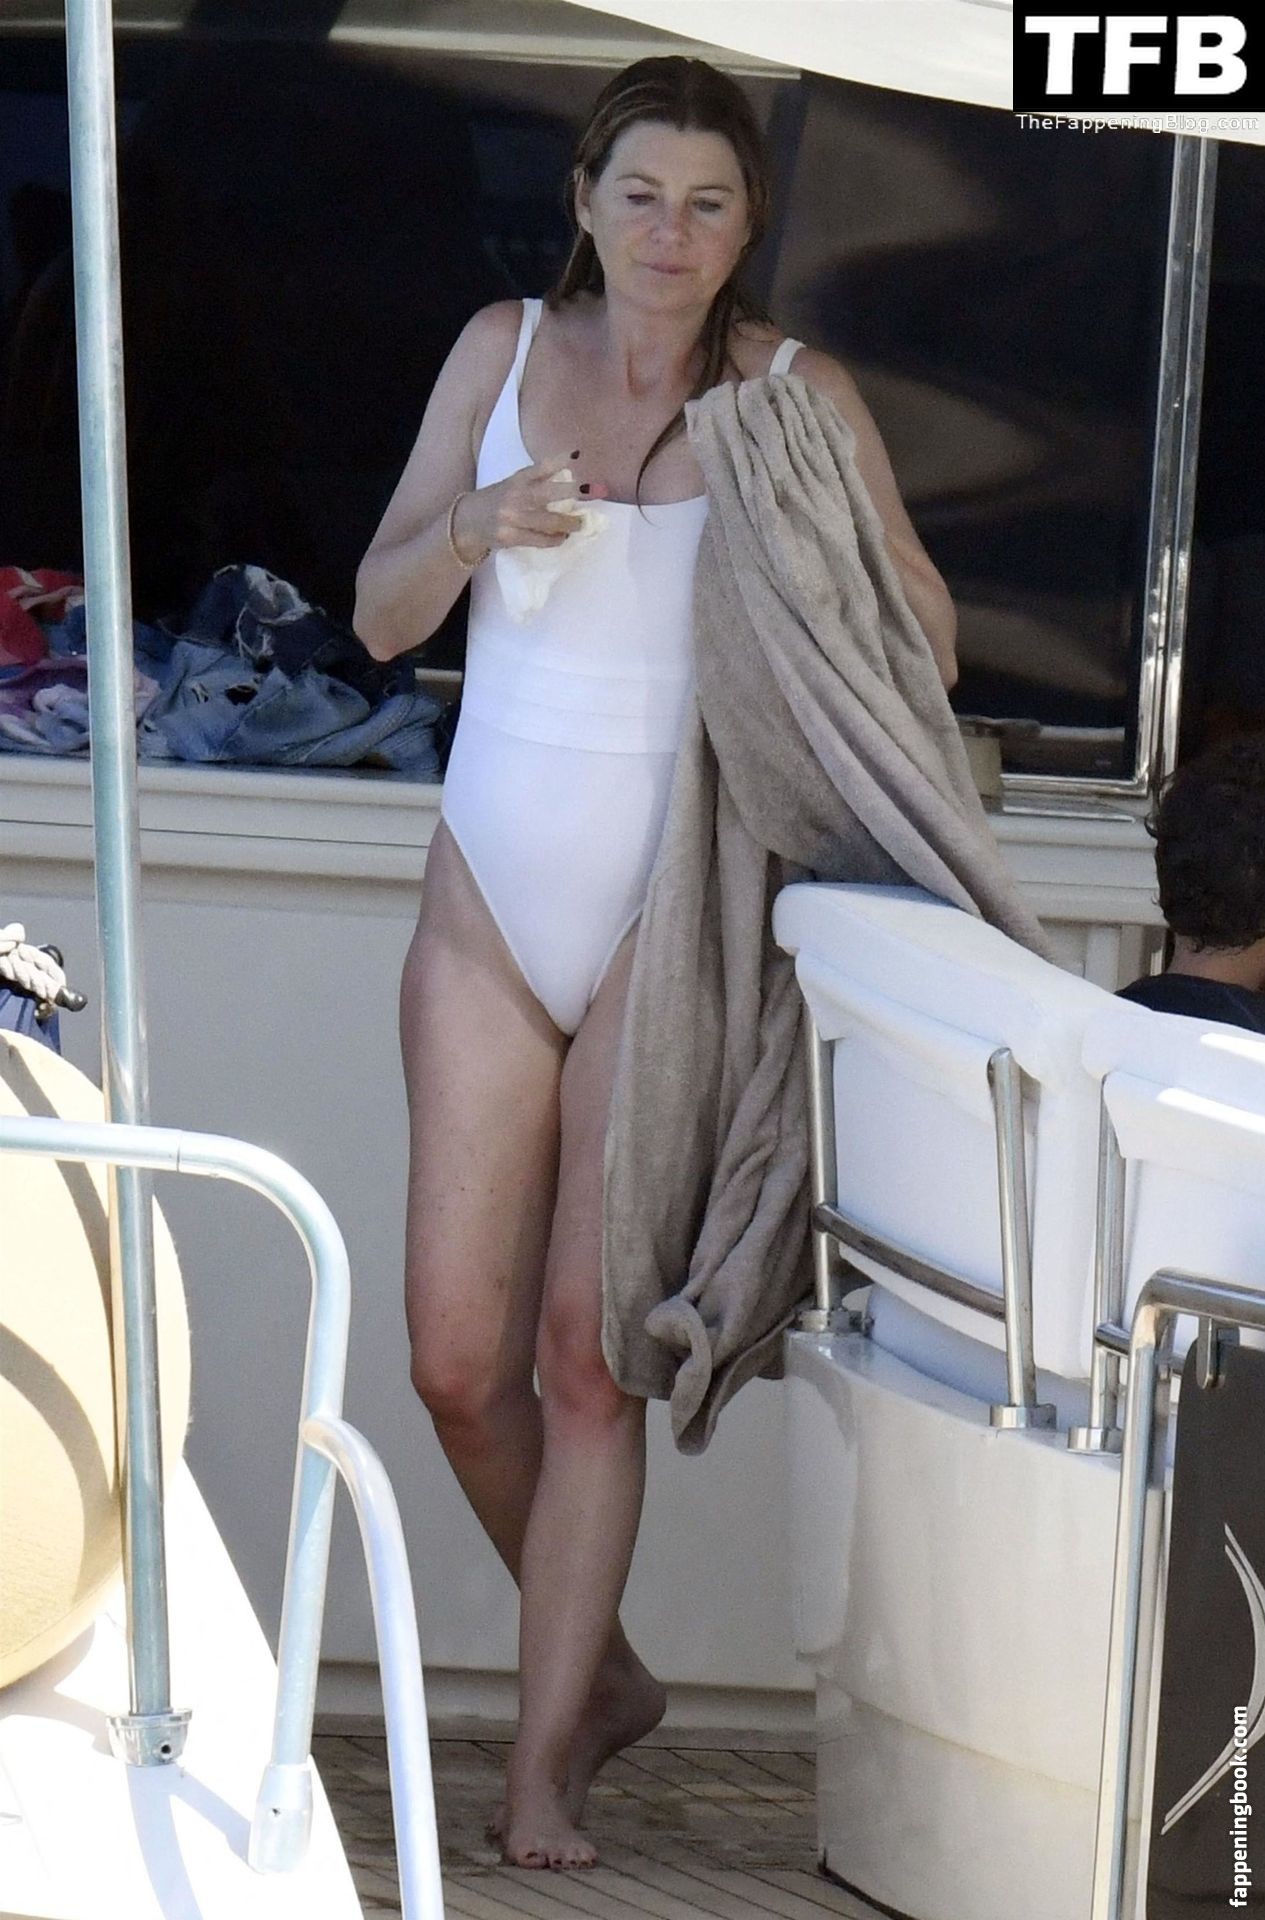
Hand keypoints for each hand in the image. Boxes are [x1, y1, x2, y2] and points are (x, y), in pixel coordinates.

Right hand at [453, 454, 607, 558]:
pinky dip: (556, 539)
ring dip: (570, 523)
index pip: (540, 467)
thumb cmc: (498, 501)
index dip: (559, 460)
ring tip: (580, 523)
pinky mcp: (511, 537)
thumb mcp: (513, 484)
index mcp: (517, 479)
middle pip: (549, 493)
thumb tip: (570, 477)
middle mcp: (515, 496)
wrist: (469, 522)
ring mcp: (512, 517)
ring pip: (550, 521)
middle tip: (594, 490)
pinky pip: (541, 540)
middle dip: (575, 492)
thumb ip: (536, 481)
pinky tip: (562, 537)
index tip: (577, 454)